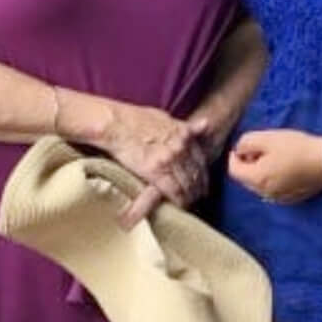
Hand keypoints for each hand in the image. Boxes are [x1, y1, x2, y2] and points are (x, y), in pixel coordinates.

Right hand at [91, 102, 213, 225]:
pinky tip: (181, 205)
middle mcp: (180, 146)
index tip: (203, 181)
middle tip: (200, 196)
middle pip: (196, 172)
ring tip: (190, 203)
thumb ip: (186, 125)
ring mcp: (170, 159)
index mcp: (183, 133)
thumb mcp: (164, 116)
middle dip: (199, 187)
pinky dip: (180, 200)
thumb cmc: (133, 118)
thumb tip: (206, 123)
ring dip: (190, 195)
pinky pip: (175, 190)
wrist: (114, 124)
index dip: (203, 172)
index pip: (200, 158)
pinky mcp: (157, 171)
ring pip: (188, 183)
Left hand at [227, 129, 321, 204]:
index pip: (233, 170)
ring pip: (260, 184)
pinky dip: (273, 178)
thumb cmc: (297, 148)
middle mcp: (265, 194)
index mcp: (257, 180)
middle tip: (261, 148)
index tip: (244, 146)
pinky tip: (286, 166)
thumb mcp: (267, 137)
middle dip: (248, 163)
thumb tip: (239, 150)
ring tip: (275, 156)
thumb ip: (246, 142)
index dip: (234, 156)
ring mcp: (279, 198)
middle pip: (246, 179)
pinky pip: (274, 188)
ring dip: (261, 171)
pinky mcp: (291, 198)